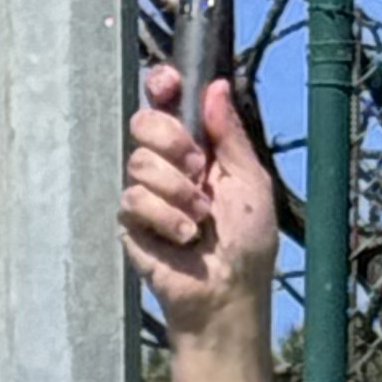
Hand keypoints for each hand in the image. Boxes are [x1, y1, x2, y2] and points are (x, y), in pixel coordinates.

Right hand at [120, 62, 279, 381]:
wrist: (226, 297)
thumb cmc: (247, 247)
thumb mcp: (250, 183)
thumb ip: (231, 135)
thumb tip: (217, 85)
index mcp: (198, 150)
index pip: (167, 102)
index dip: (162, 86)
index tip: (168, 84)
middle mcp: (169, 166)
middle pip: (144, 119)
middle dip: (171, 139)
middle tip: (198, 168)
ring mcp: (147, 193)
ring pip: (139, 159)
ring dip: (176, 191)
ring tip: (199, 221)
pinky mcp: (131, 221)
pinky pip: (134, 198)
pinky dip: (165, 219)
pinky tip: (182, 240)